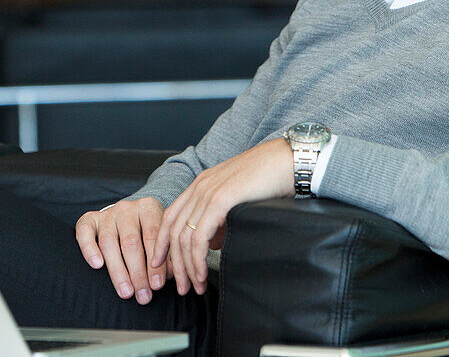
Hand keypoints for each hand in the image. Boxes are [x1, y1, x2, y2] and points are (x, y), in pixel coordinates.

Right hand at [75, 197, 166, 304]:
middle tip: (143, 296)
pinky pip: (84, 233)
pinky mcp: (89, 219)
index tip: (157, 286)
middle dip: (138, 272)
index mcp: (148, 208)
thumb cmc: (149, 234)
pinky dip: (89, 249)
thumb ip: (167, 255)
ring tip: (126, 292)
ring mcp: (107, 214)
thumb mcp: (161, 239)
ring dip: (118, 271)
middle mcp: (127, 208)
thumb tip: (172, 275)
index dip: (155, 262)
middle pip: (131, 242)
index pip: (153, 236)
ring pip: (109, 242)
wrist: (128, 217)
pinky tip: (97, 265)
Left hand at [153, 137, 293, 295]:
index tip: (162, 265)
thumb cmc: (269, 179)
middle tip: (181, 287)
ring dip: (187, 268)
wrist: (286, 161)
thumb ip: (221, 219)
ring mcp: (207, 193)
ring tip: (194, 287)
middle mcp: (199, 187)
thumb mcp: (237, 199)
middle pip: (172, 230)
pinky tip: (202, 274)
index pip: (171, 217)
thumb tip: (212, 244)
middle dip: (174, 263)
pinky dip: (197, 260)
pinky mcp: (219, 201)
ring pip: (183, 237)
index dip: (162, 243)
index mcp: (201, 184)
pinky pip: (199, 238)